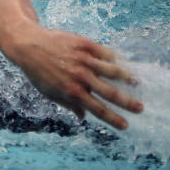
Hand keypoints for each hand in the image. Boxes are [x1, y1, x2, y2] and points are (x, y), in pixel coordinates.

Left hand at [1, 23, 143, 129]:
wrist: (28, 45)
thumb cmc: (38, 72)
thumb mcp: (49, 93)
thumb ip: (68, 105)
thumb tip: (83, 117)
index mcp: (71, 92)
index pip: (98, 109)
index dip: (113, 118)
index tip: (125, 125)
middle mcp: (80, 77)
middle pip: (110, 92)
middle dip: (128, 102)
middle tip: (140, 108)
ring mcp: (83, 60)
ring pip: (112, 71)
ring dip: (126, 78)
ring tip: (136, 83)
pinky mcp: (84, 44)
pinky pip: (105, 53)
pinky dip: (114, 59)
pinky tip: (120, 63)